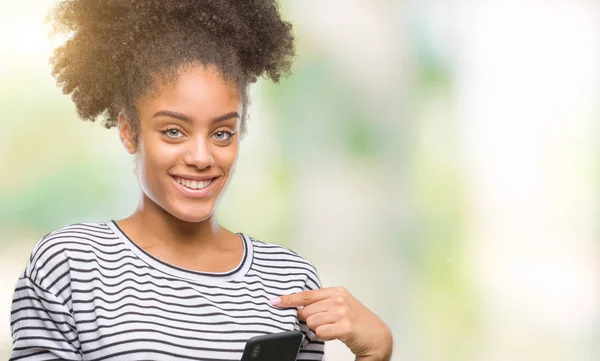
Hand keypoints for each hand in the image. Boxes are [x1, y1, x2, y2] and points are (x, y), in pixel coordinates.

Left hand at [271, 287, 392, 360]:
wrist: (378, 337)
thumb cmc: (358, 322)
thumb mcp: (340, 306)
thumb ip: (322, 304)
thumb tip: (299, 309)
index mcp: (337, 291)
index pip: (306, 295)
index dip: (289, 299)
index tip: (275, 301)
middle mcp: (339, 299)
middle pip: (306, 311)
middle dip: (310, 320)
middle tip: (326, 324)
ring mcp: (342, 312)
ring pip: (312, 322)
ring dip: (318, 329)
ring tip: (333, 329)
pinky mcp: (345, 326)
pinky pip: (320, 332)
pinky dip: (323, 336)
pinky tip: (335, 335)